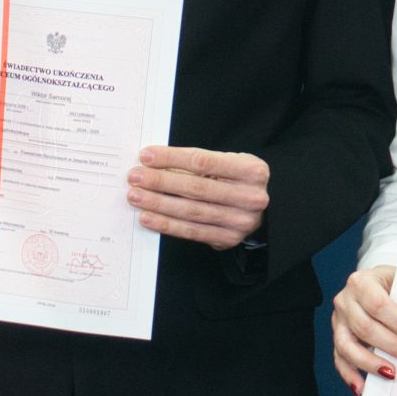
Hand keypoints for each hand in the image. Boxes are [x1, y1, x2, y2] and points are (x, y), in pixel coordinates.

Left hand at [125, 146, 269, 249]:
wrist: (261, 210)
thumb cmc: (238, 181)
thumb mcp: (229, 164)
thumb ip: (198, 164)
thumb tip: (154, 163)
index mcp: (251, 170)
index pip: (203, 161)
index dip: (172, 158)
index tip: (146, 156)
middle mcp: (249, 196)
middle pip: (196, 188)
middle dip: (160, 181)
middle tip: (135, 177)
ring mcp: (240, 221)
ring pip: (191, 211)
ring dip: (158, 203)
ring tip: (136, 196)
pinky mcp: (228, 238)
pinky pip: (191, 232)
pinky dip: (166, 225)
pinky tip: (148, 217)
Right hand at [330, 265, 396, 394]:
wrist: (376, 281)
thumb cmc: (393, 283)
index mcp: (362, 282)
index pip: (379, 304)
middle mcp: (345, 300)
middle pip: (365, 327)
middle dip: (393, 346)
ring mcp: (339, 320)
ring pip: (347, 346)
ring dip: (371, 363)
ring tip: (392, 374)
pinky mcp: (338, 337)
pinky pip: (340, 359)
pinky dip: (350, 375)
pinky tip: (363, 388)